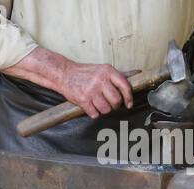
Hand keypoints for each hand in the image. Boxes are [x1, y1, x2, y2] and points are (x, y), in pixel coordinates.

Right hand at [2, 48, 133, 119]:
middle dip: (114, 105)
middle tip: (110, 104)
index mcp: (107, 71)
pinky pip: (95, 114)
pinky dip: (94, 113)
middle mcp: (100, 80)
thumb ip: (114, 78)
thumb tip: (129, 90)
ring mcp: (91, 90)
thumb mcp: (102, 70)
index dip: (129, 98)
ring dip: (104, 110)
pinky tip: (91, 107)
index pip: (125, 86)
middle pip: (116, 101)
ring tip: (98, 104)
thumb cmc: (85, 73)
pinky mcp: (83, 99)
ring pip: (106, 109)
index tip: (129, 104)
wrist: (64, 73)